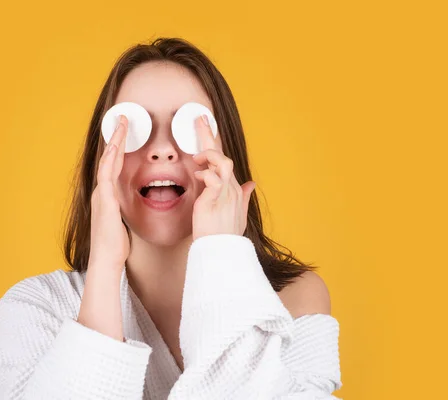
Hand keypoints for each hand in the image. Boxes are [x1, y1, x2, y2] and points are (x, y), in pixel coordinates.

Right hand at [88, 115, 129, 271]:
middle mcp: (102, 192)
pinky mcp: (105, 201)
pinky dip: (110, 160)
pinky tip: (114, 147)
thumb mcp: (122, 222)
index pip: (114, 166)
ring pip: (107, 162)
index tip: (124, 132)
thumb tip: (129, 207)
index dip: (118, 148)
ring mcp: (102, 195)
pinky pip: (107, 175)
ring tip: (120, 124)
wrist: (106, 259)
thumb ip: (123, 210)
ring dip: (113, 142)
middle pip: (109, 159)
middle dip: (115, 138)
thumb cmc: (115, 245)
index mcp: (107, 196)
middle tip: (122, 118)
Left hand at [191, 114, 255, 240]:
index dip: (215, 146)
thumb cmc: (226, 234)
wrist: (222, 251)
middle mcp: (231, 188)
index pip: (223, 162)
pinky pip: (214, 179)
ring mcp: (225, 193)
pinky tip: (199, 176)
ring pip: (223, 162)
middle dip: (210, 135)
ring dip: (209, 155)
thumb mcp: (237, 214)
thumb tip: (251, 184)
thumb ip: (243, 197)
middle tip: (200, 119)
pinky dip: (206, 175)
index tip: (207, 130)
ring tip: (197, 157)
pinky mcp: (215, 199)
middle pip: (223, 155)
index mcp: (233, 189)